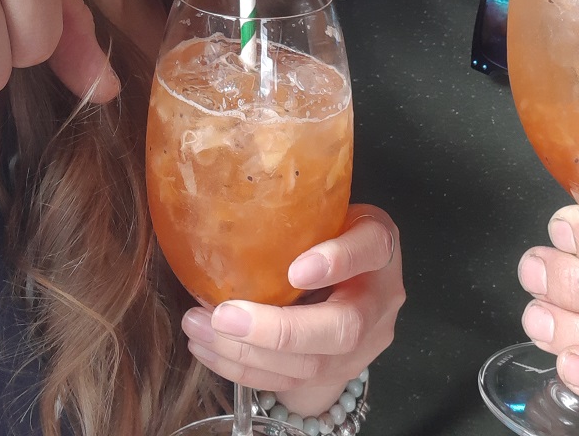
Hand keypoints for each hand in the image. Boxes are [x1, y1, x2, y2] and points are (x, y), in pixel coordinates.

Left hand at [180, 204, 402, 416]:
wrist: (357, 283)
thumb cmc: (332, 233)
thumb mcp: (329, 211)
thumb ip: (301, 212)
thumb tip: (228, 196)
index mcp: (380, 247)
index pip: (370, 249)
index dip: (337, 261)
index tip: (295, 270)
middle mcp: (379, 302)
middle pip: (343, 328)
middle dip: (278, 331)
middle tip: (224, 316)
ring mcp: (362, 347)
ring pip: (310, 365)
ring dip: (247, 353)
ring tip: (199, 328)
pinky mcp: (334, 374)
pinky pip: (289, 382)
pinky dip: (244, 369)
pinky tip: (208, 348)